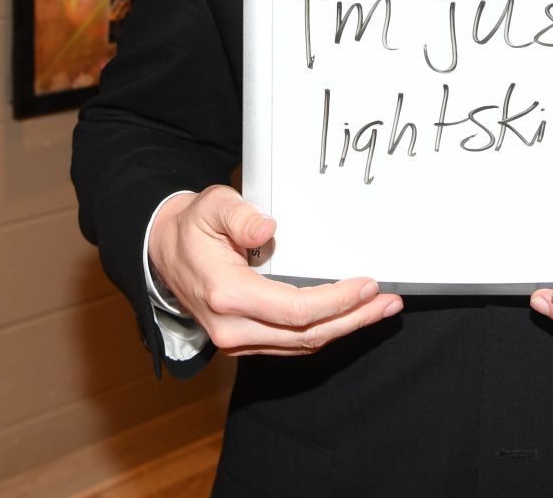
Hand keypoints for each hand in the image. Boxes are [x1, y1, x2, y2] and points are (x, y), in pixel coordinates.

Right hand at [148, 186, 401, 356]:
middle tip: (389, 303)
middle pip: (306, 334)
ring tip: (380, 309)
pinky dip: (325, 331)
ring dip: (345, 328)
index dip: (337, 301)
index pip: (295, 310)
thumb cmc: (193, 227)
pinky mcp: (245, 341)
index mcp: (227, 295)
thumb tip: (268, 228)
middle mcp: (232, 327)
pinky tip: (349, 317)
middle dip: (353, 319)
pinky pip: (293, 343)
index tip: (367, 285)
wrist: (163, 252)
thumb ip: (239, 215)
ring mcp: (237, 340)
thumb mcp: (212, 207)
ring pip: (303, 344)